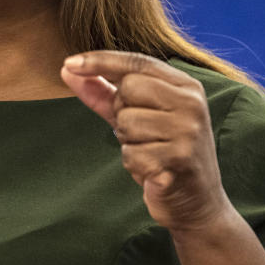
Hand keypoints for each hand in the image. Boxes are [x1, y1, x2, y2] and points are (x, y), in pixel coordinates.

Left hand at [61, 50, 233, 232]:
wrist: (198, 204)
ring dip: (128, 142)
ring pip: (127, 122)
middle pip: (128, 88)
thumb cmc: (162, 153)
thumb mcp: (135, 117)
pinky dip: (134, 164)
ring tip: (150, 152)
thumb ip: (103, 93)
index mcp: (185, 86)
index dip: (101, 61)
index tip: (69, 63)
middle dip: (122, 112)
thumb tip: (67, 69)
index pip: (137, 62)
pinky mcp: (179, 159)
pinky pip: (131, 153)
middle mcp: (191, 103)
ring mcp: (188, 131)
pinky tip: (153, 170)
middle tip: (141, 134)